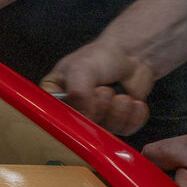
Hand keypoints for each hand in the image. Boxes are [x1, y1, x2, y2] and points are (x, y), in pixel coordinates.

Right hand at [41, 39, 155, 134]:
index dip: (69, 116)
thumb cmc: (101, 56)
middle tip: (105, 90)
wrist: (130, 55)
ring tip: (121, 94)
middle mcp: (73, 109)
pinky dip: (133, 116)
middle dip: (100, 109)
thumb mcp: (81, 68)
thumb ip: (78, 92)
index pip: (53, 116)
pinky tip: (133, 100)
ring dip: (118, 111)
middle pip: (82, 128)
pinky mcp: (116, 123)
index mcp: (55, 95)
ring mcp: (95, 118)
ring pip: (105, 131)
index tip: (84, 105)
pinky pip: (125, 130)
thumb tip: (84, 116)